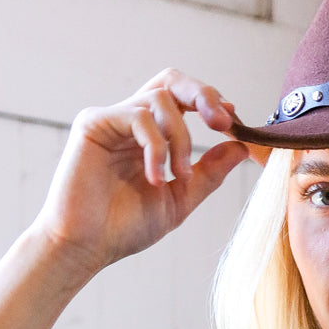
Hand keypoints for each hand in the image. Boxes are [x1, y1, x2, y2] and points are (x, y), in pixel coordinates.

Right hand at [31, 69, 249, 277]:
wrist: (86, 247)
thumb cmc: (124, 228)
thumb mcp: (180, 199)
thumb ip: (209, 173)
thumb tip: (241, 146)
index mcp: (150, 136)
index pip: (183, 100)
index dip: (210, 104)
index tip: (232, 124)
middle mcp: (130, 121)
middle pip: (172, 81)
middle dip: (203, 95)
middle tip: (222, 123)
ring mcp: (111, 119)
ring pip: (160, 100)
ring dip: (180, 138)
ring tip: (179, 176)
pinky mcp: (94, 123)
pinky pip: (138, 116)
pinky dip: (156, 146)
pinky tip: (155, 177)